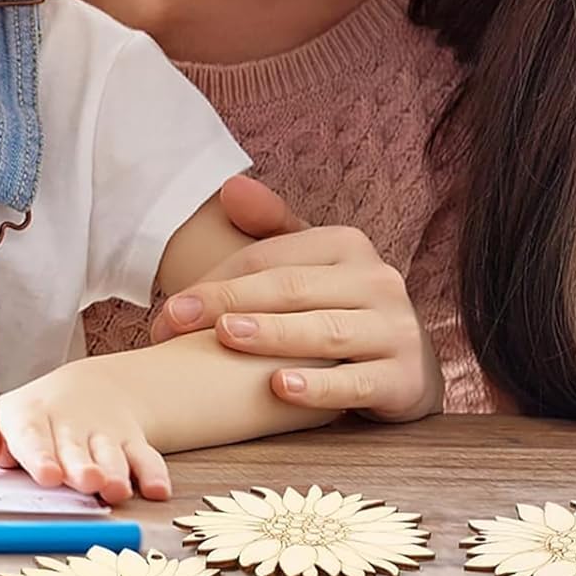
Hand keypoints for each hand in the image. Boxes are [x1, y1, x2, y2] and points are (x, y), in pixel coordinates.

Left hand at [0, 362, 170, 504]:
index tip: (46, 475)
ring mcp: (104, 434)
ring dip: (117, 471)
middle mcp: (70, 425)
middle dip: (81, 466)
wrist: (88, 390)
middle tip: (85, 482)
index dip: (40, 455)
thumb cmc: (32, 417)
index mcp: (31, 418)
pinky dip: (154, 473)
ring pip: (112, 453)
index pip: (33, 435)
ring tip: (115, 489)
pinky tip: (156, 490)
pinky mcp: (132, 442)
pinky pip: (147, 456)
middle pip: (75, 448)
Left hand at [149, 176, 443, 422]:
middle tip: (174, 324)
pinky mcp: (406, 380)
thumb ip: (270, 228)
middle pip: (290, 289)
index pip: (269, 258)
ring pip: (324, 332)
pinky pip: (358, 383)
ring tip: (226, 337)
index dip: (215, 281)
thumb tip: (230, 188)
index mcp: (348, 245)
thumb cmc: (340, 310)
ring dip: (272, 335)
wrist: (406, 367)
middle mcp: (378, 281)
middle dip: (227, 304)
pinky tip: (280, 388)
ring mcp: (396, 330)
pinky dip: (319, 387)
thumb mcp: (310, 265)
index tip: (169, 311)